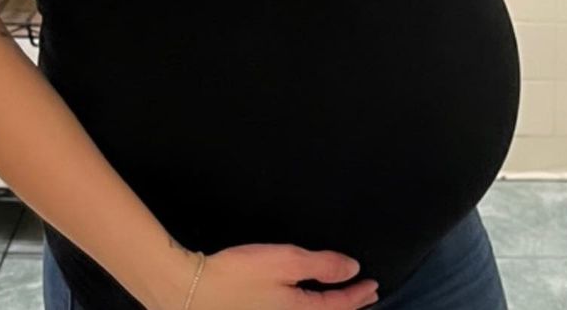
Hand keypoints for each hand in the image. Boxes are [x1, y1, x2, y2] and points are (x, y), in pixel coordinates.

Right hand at [178, 242, 378, 309]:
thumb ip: (321, 265)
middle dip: (349, 307)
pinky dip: (310, 308)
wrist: (194, 290)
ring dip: (330, 309)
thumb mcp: (285, 261)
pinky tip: (305, 300)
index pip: (338, 306)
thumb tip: (352, 269)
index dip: (357, 294)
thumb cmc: (239, 275)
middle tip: (366, 295)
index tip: (373, 283)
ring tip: (342, 301)